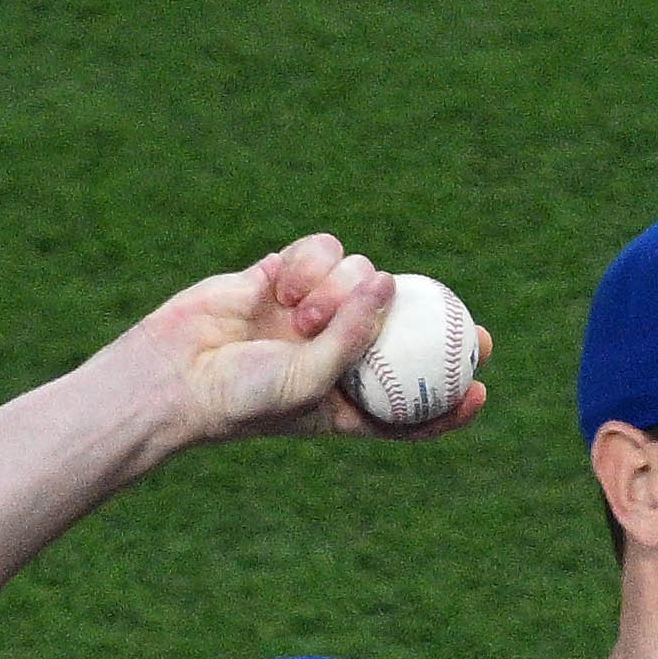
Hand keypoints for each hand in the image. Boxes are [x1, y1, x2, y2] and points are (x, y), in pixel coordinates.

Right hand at [114, 233, 492, 448]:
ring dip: (338, 289)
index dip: (448, 401)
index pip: (408, 406)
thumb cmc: (243, 397)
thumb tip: (391, 282)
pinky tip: (282, 285)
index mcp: (345, 401)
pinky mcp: (283, 275)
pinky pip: (321, 251)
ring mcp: (309, 311)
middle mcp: (333, 354)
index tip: (483, 385)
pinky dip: (310, 262)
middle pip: (397, 326)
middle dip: (427, 321)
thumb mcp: (310, 380)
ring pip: (360, 276)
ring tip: (300, 314)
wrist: (174, 373)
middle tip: (462, 316)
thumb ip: (355, 335)